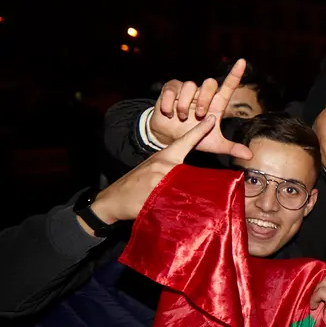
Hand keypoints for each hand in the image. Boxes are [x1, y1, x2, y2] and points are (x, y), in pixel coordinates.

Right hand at [90, 115, 217, 226]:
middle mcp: (163, 164)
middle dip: (197, 183)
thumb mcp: (154, 169)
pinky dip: (177, 205)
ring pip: (185, 186)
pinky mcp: (154, 194)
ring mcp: (158, 179)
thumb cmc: (136, 184)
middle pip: (192, 171)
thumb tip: (194, 174)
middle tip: (191, 193)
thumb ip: (172, 168)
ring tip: (175, 202)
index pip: (185, 141)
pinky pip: (174, 200)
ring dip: (186, 196)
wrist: (113, 199)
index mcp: (164, 156)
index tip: (212, 118)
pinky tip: (171, 207)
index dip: (200, 130)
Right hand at [149, 59, 251, 159]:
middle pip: (209, 83)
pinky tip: (169, 114)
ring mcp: (187, 90)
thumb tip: (250, 156)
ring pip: (190, 85)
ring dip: (185, 104)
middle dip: (204, 99)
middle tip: (199, 115)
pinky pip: (172, 90)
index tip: (242, 62)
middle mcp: (203, 94)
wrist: (169, 137)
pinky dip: (170, 104)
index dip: (235, 74)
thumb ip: (232, 147)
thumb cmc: (194, 137)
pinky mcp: (171, 90)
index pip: (228, 86)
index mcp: (216, 103)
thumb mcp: (214, 144)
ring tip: (181, 117)